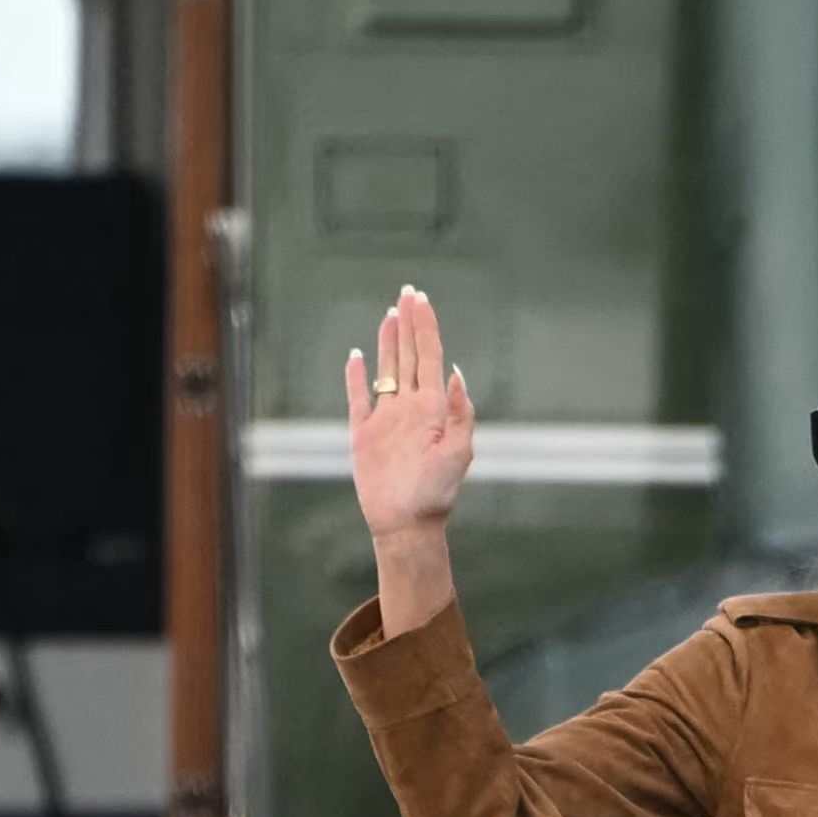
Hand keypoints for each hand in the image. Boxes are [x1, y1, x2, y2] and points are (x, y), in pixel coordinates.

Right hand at [345, 284, 474, 550]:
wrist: (407, 524)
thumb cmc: (437, 494)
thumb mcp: (459, 453)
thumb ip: (460, 414)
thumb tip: (456, 373)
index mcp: (434, 408)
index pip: (430, 356)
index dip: (426, 326)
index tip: (422, 299)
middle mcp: (410, 407)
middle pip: (409, 355)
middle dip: (410, 323)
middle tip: (408, 292)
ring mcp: (386, 418)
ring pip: (386, 369)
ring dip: (387, 342)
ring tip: (390, 314)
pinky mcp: (364, 434)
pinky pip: (358, 398)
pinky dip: (356, 377)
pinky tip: (356, 357)